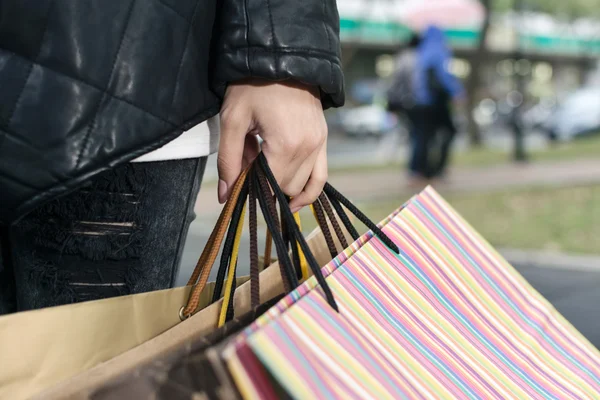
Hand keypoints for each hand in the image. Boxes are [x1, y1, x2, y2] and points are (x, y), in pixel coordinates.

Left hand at [218, 79, 327, 212]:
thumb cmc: (253, 86)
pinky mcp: (323, 140)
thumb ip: (228, 160)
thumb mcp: (233, 120)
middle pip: (285, 188)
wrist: (281, 57)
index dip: (252, 191)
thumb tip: (225, 196)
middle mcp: (308, 148)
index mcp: (286, 145)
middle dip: (265, 186)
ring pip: (301, 185)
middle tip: (247, 171)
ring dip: (282, 186)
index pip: (270, 186)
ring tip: (264, 176)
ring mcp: (319, 145)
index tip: (238, 188)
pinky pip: (320, 176)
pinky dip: (308, 191)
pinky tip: (294, 202)